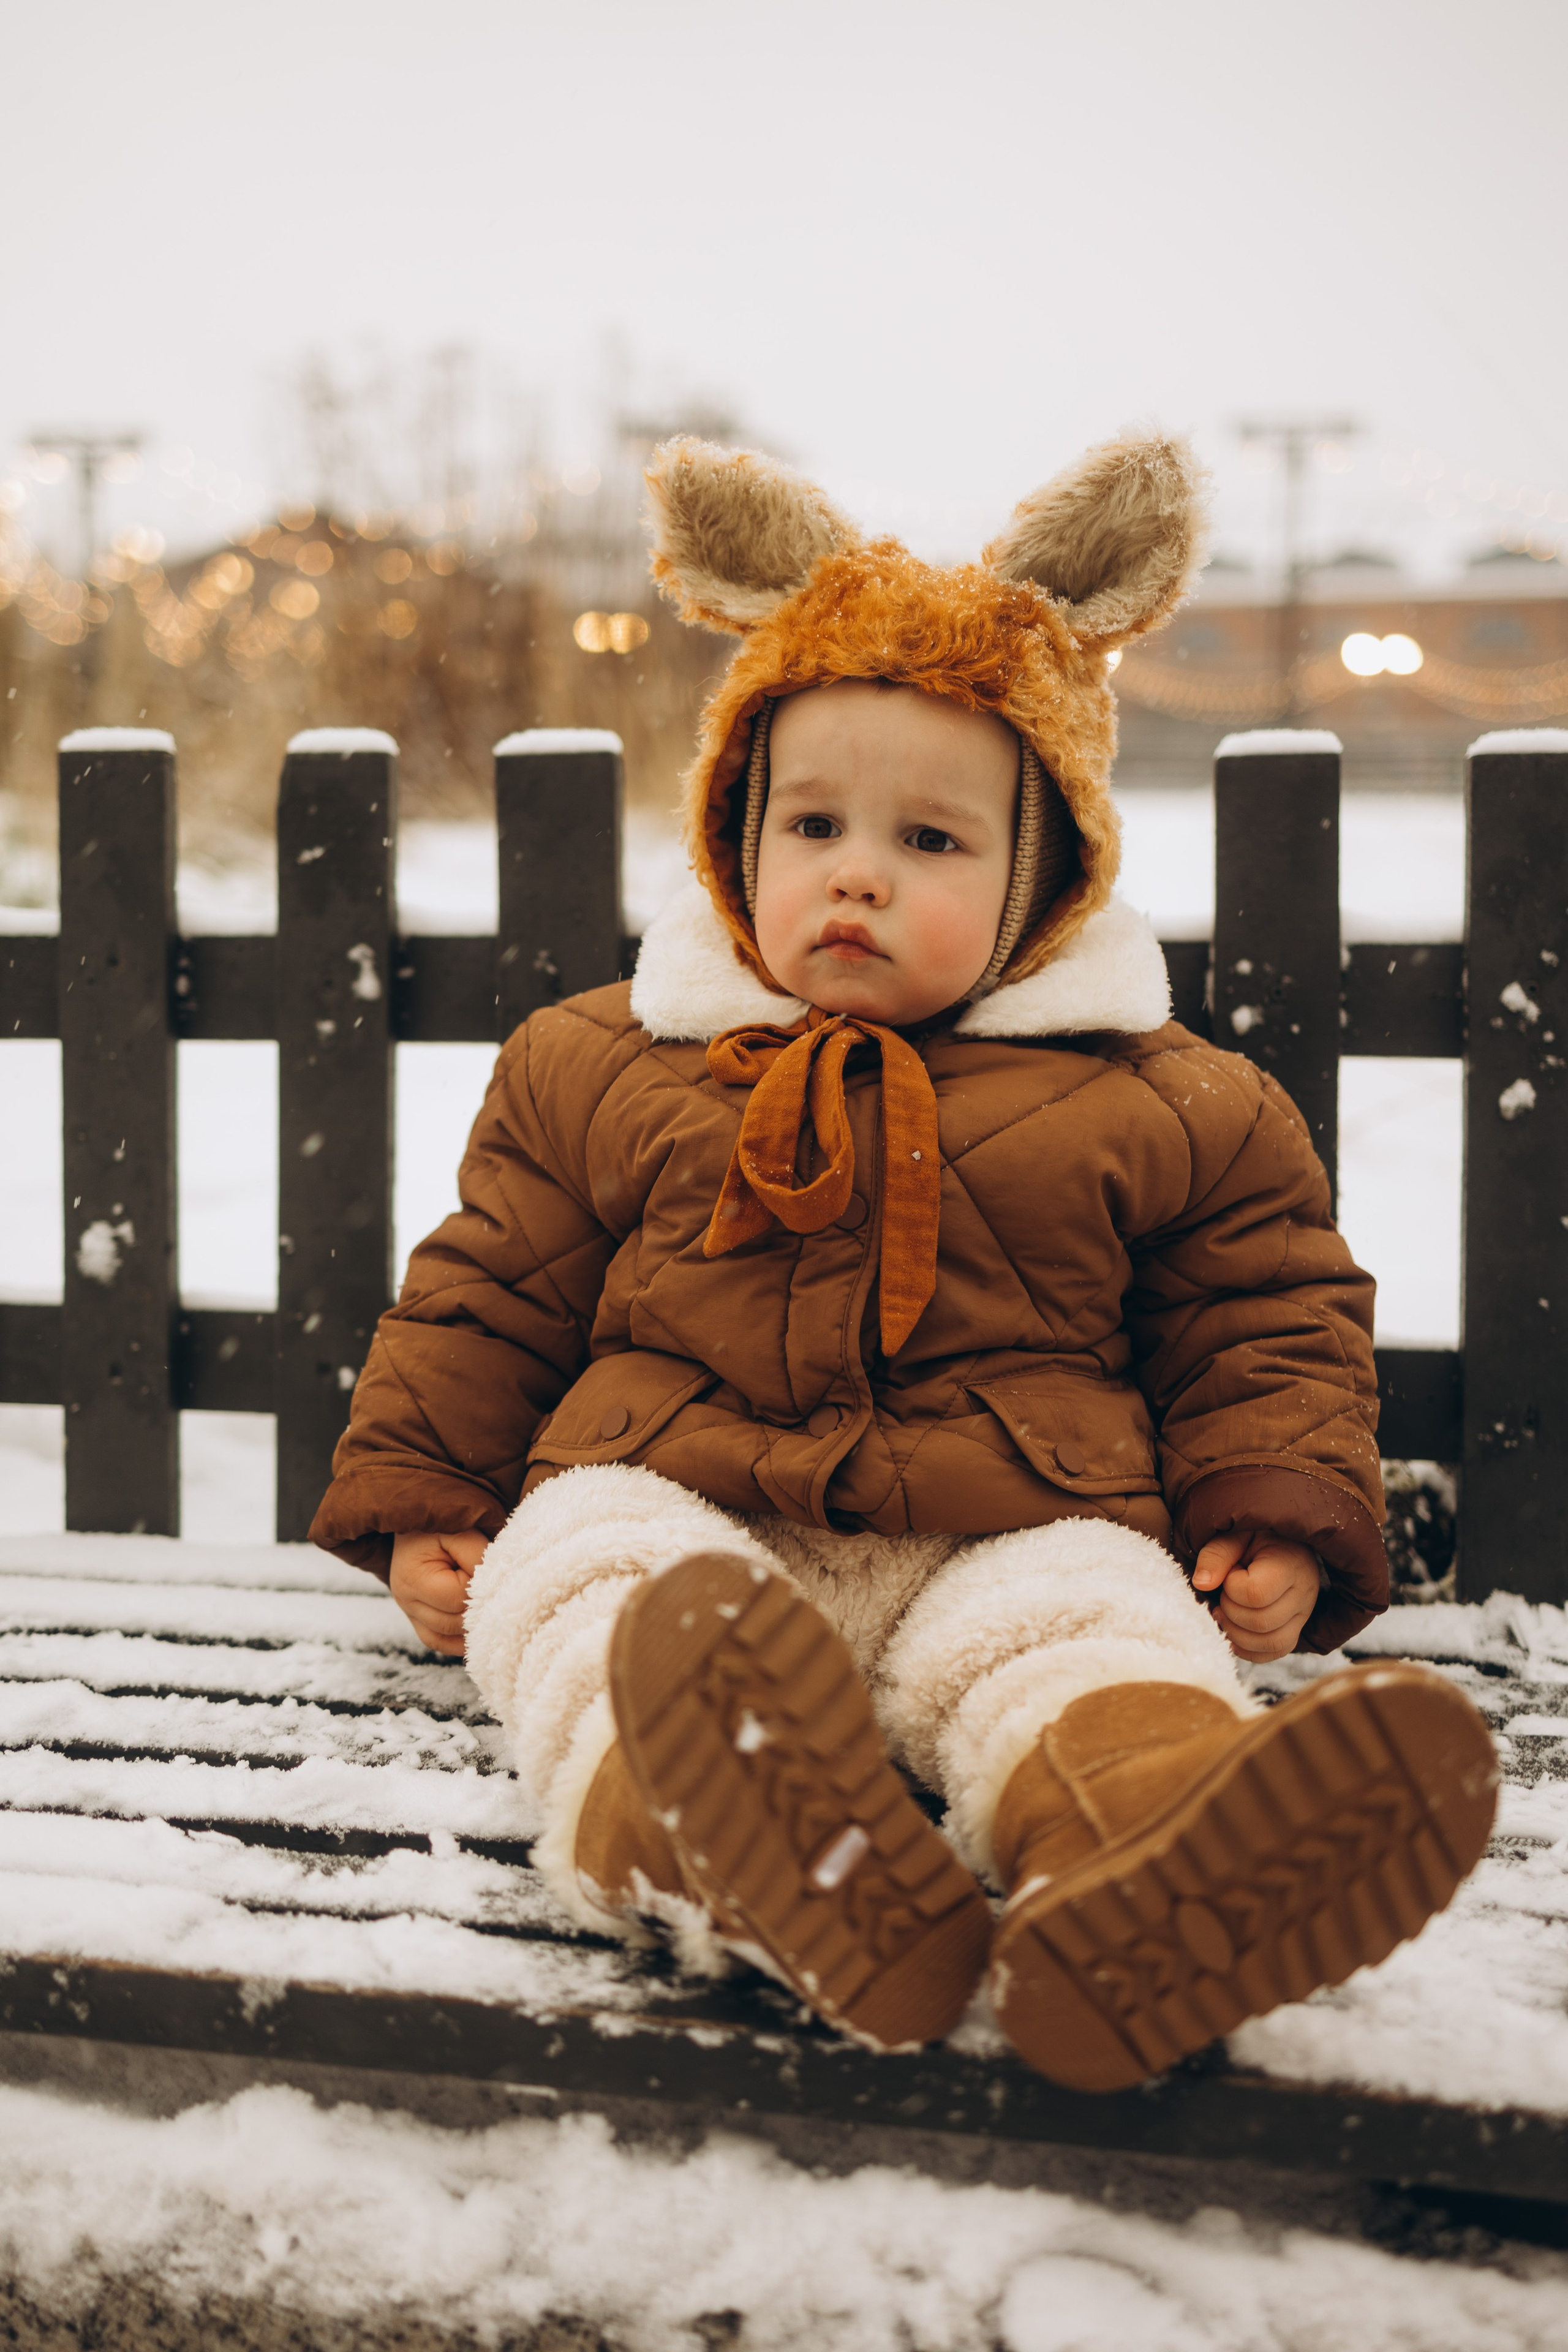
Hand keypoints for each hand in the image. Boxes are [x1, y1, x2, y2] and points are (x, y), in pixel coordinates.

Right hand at [389, 1530, 489, 1656]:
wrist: (417, 1519)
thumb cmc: (442, 1523)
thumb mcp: (462, 1531)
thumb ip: (478, 1556)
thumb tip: (493, 1587)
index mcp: (413, 1578)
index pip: (458, 1598)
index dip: (480, 1586)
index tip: (489, 1568)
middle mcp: (406, 1600)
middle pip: (452, 1623)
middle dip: (477, 1608)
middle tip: (494, 1589)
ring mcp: (410, 1612)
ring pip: (446, 1638)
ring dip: (470, 1628)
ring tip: (490, 1610)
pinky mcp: (417, 1618)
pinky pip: (439, 1641)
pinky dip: (459, 1641)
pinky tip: (477, 1630)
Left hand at [1192, 1532, 1321, 1662]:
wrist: (1283, 1544)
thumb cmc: (1255, 1537)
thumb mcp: (1234, 1535)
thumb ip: (1216, 1554)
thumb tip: (1201, 1584)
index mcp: (1290, 1564)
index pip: (1256, 1593)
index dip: (1232, 1587)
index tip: (1231, 1572)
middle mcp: (1303, 1593)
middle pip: (1261, 1622)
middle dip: (1231, 1610)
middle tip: (1224, 1592)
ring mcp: (1303, 1615)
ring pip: (1270, 1644)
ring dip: (1237, 1633)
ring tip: (1225, 1611)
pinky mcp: (1295, 1630)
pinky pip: (1274, 1652)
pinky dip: (1248, 1648)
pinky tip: (1233, 1629)